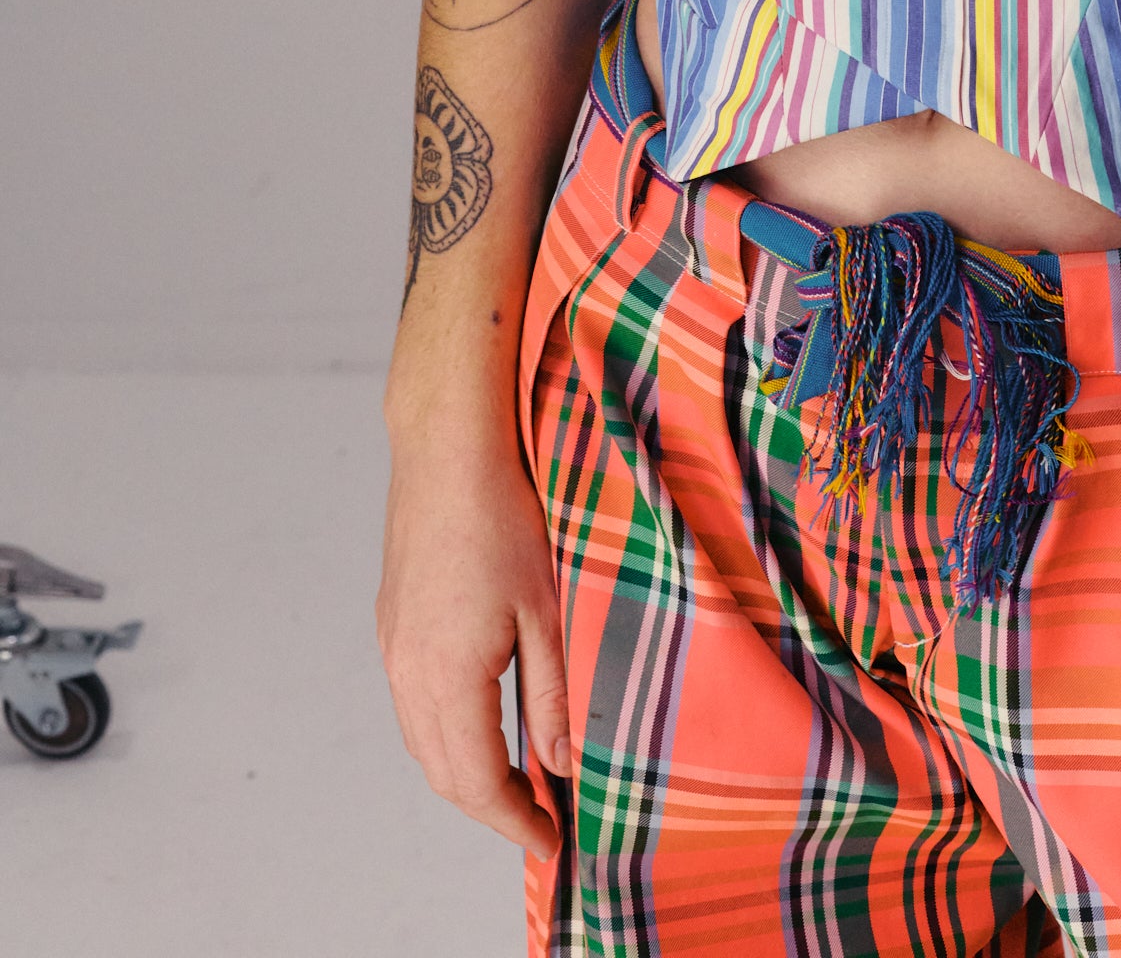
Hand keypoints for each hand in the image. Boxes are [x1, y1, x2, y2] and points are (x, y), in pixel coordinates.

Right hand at [377, 433, 569, 857]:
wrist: (448, 447)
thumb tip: (562, 764)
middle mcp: (408, 670)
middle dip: (491, 806)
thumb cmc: (504, 516)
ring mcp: (394, 646)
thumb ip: (553, 694)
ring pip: (423, 741)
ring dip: (466, 771)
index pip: (475, 781)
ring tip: (519, 779)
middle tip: (540, 818)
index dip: (514, 819)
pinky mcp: (393, 623)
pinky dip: (447, 733)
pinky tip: (483, 721)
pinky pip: (413, 704)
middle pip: (442, 772)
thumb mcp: (546, 608)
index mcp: (447, 675)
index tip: (551, 839)